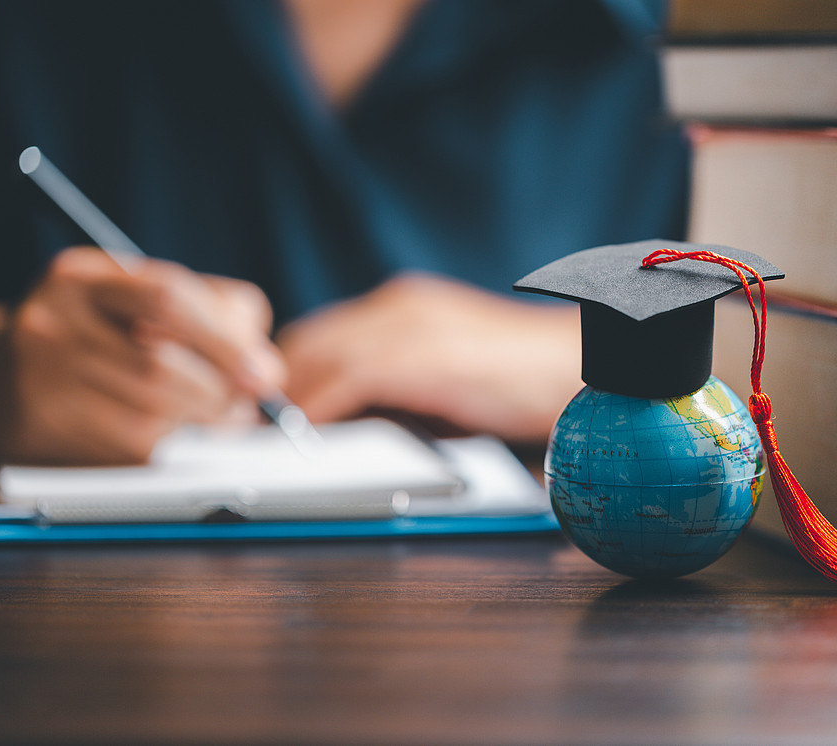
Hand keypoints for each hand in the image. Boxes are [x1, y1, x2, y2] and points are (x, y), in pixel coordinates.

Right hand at [0, 247, 286, 463]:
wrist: (5, 374)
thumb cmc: (100, 334)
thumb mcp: (149, 303)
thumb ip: (219, 317)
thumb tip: (266, 371)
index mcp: (83, 277)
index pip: (166, 298)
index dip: (226, 341)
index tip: (265, 374)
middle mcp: (52, 321)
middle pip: (159, 364)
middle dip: (218, 392)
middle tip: (247, 405)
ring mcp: (40, 377)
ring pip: (148, 414)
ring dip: (199, 424)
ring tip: (216, 417)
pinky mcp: (40, 427)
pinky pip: (127, 447)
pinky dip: (167, 444)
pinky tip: (171, 432)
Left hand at [276, 273, 581, 442]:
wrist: (578, 364)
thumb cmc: (522, 376)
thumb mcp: (449, 372)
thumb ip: (403, 384)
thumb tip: (357, 417)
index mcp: (406, 305)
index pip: (326, 332)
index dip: (293, 369)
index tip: (273, 405)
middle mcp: (401, 305)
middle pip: (314, 339)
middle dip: (281, 382)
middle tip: (257, 424)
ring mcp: (412, 325)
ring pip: (323, 354)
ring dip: (291, 397)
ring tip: (270, 434)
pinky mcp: (425, 354)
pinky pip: (351, 378)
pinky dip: (322, 405)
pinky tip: (308, 432)